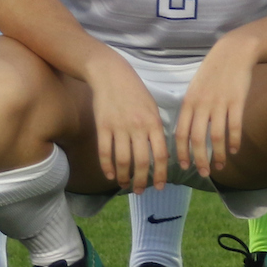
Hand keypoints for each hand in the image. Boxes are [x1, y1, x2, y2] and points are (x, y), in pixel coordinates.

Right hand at [86, 54, 168, 191]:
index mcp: (153, 122)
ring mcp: (119, 127)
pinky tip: (111, 175)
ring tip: (126, 185)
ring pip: (122, 160)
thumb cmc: (135, 92)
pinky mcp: (103, 126)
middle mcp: (137, 127)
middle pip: (141, 162)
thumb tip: (164, 157)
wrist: (111, 74)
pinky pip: (105, 152)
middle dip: (141, 181)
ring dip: (124, 177)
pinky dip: (107, 167)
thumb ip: (158, 131)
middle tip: (140, 191)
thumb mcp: (153, 108)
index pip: (160, 155)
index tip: (159, 186)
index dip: (160, 174)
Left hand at [174, 33, 257, 178]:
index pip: (180, 133)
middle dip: (199, 160)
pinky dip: (233, 142)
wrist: (233, 52)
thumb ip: (190, 108)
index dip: (181, 152)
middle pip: (197, 139)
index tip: (184, 166)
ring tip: (220, 166)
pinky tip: (234, 150)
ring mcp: (219, 103)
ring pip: (216, 137)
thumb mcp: (195, 87)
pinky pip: (234, 127)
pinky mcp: (237, 101)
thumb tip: (185, 132)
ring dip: (217, 155)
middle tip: (203, 173)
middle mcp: (202, 104)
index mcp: (189, 102)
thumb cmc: (213, 72)